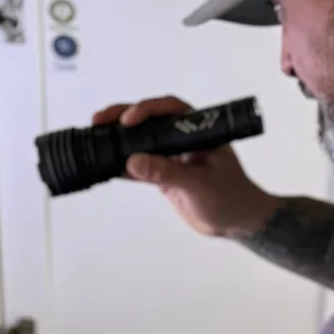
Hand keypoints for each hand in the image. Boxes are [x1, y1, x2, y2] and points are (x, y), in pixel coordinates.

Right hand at [91, 96, 278, 237]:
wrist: (238, 223)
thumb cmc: (231, 197)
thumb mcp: (199, 184)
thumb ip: (167, 173)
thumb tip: (133, 162)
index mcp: (198, 131)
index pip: (169, 110)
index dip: (147, 109)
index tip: (128, 120)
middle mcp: (183, 139)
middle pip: (149, 121)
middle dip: (123, 117)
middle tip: (99, 120)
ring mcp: (172, 157)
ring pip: (141, 142)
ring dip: (119, 140)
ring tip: (95, 138)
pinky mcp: (164, 176)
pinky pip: (140, 167)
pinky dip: (124, 167)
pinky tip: (106, 167)